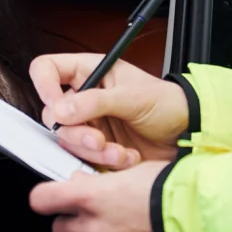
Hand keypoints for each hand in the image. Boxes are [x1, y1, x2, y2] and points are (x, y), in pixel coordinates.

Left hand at [29, 163, 184, 231]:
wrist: (205, 220)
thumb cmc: (174, 189)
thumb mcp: (133, 170)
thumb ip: (102, 181)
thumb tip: (84, 183)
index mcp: (91, 198)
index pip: (42, 200)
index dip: (45, 199)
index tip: (49, 198)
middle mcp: (95, 229)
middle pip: (60, 231)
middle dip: (72, 223)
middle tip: (92, 215)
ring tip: (124, 231)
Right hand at [30, 54, 189, 169]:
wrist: (188, 134)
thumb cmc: (167, 103)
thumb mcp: (133, 97)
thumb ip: (94, 102)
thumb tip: (60, 110)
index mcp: (89, 72)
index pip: (47, 70)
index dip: (43, 87)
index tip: (57, 108)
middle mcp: (84, 96)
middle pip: (53, 113)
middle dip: (75, 132)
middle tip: (97, 140)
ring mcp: (89, 123)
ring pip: (68, 139)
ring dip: (92, 151)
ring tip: (118, 152)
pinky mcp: (97, 147)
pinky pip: (85, 157)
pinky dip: (104, 162)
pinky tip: (126, 157)